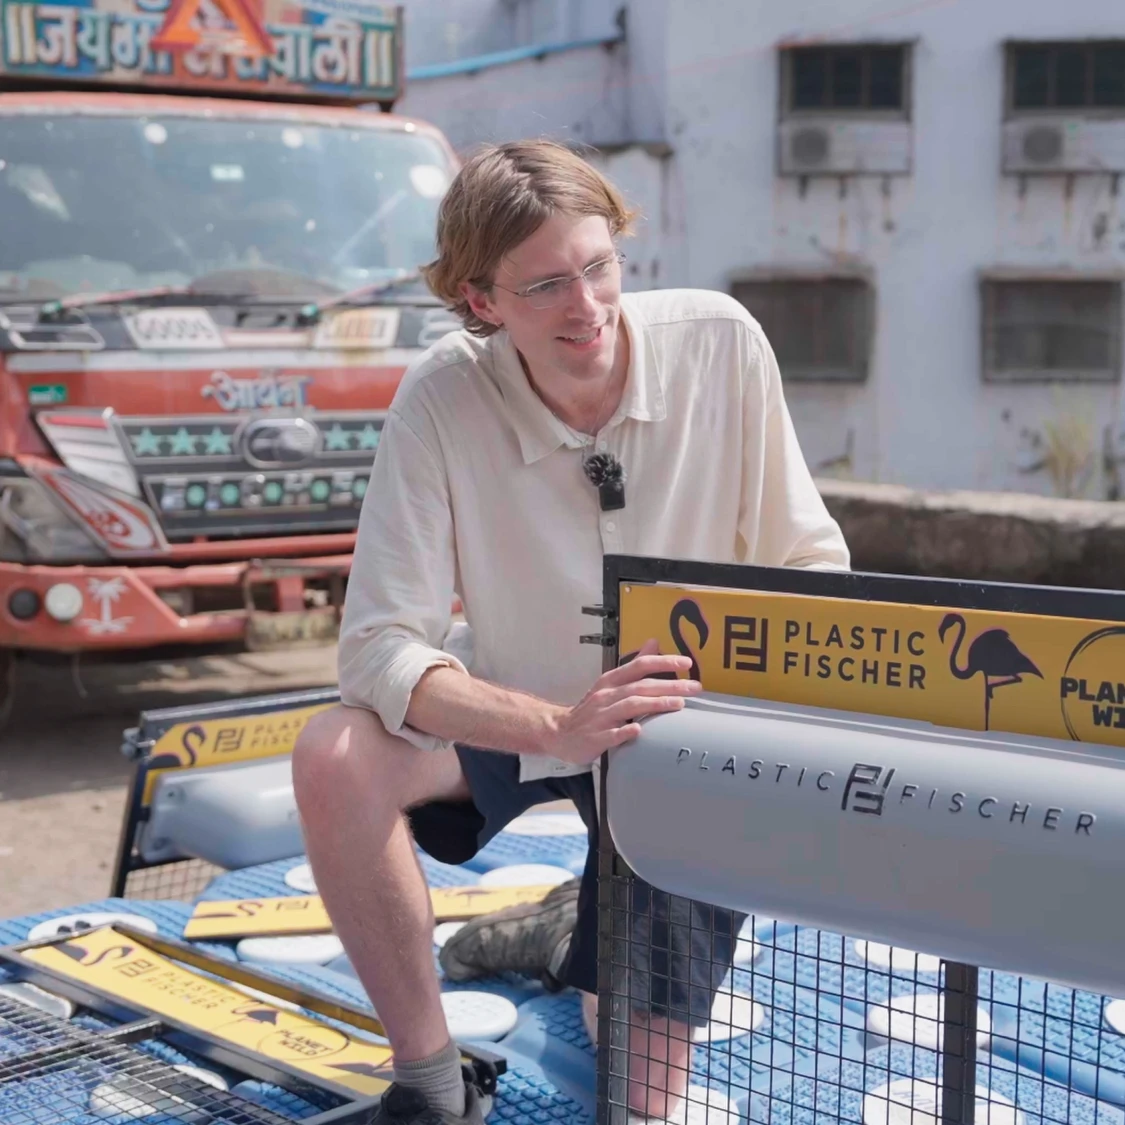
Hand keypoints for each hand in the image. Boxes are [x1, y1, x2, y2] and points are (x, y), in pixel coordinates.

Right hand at [543, 640, 701, 765]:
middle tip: (694, 687)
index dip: (663, 661)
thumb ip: (634, 664)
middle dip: (669, 684)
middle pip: (640, 686)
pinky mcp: (596, 737)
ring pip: (629, 707)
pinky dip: (625, 731)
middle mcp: (606, 695)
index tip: (687, 662)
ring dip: (654, 704)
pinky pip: (612, 734)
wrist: (560, 732)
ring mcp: (600, 717)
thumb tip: (654, 642)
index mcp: (611, 681)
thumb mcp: (611, 682)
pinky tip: (639, 730)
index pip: (639, 665)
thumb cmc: (592, 709)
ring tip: (678, 704)